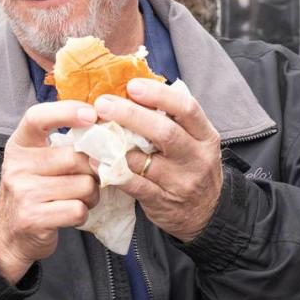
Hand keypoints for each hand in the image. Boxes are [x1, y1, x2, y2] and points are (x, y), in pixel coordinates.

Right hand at [0, 101, 99, 283]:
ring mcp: (23, 192)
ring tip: (80, 198)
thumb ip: (63, 147)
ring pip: (82, 185)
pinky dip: (82, 213)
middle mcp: (17, 165)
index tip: (91, 115)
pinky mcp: (32, 218)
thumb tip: (106, 135)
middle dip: (93, 170)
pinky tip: (71, 214)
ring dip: (91, 195)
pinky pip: (77, 209)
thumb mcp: (37, 162)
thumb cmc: (33, 191)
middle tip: (92, 178)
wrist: (9, 235)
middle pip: (74, 157)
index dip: (66, 111)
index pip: (37, 117)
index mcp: (19, 145)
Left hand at [93, 78, 222, 241]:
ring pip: (144, 159)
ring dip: (114, 143)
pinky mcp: (161, 201)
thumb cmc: (191, 166)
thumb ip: (172, 118)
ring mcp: (180, 182)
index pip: (187, 108)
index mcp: (205, 136)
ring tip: (93, 129)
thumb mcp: (195, 140)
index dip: (159, 95)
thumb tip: (133, 89)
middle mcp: (196, 158)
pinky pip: (133, 184)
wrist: (206, 214)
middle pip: (164, 132)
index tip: (132, 85)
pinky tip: (95, 159)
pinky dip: (112, 170)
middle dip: (130, 115)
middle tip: (103, 104)